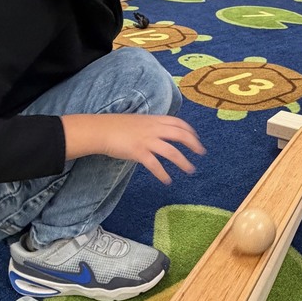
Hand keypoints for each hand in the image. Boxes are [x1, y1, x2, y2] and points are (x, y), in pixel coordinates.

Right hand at [62, 114, 204, 184]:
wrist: (100, 130)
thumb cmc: (116, 126)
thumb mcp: (138, 121)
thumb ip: (150, 126)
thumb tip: (159, 134)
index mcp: (154, 120)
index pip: (178, 122)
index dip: (190, 130)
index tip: (196, 137)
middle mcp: (153, 129)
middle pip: (180, 135)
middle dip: (193, 144)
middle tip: (201, 153)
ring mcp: (147, 140)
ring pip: (172, 151)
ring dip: (183, 162)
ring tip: (190, 170)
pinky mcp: (139, 152)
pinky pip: (155, 165)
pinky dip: (163, 174)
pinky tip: (167, 180)